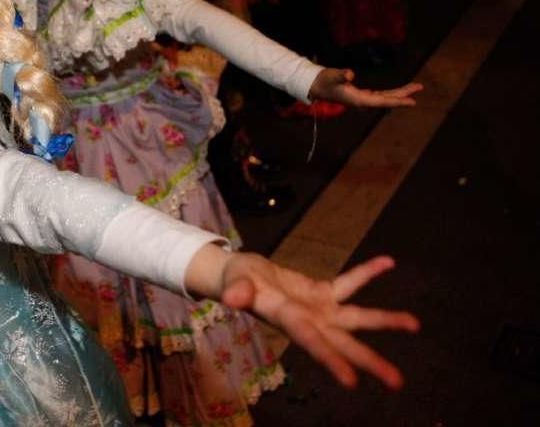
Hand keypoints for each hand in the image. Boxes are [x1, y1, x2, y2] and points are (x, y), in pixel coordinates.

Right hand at [220, 253, 419, 388]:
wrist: (242, 275)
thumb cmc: (236, 281)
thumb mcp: (235, 283)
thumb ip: (237, 290)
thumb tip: (230, 298)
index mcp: (290, 321)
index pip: (313, 344)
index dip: (331, 361)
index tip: (352, 381)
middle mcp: (311, 322)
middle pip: (345, 344)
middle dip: (370, 362)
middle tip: (397, 383)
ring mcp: (320, 309)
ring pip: (357, 319)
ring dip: (385, 321)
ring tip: (415, 324)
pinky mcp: (324, 293)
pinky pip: (350, 282)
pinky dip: (368, 272)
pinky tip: (389, 262)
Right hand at [309, 68, 422, 107]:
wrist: (315, 86)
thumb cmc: (324, 81)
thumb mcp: (332, 76)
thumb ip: (341, 75)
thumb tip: (350, 74)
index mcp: (358, 99)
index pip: (382, 101)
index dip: (398, 101)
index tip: (412, 101)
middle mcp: (363, 101)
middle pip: (387, 99)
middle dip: (403, 95)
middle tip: (419, 87)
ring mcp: (363, 99)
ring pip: (385, 97)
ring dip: (399, 93)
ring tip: (414, 87)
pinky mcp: (362, 95)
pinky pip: (380, 96)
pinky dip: (390, 94)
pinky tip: (397, 92)